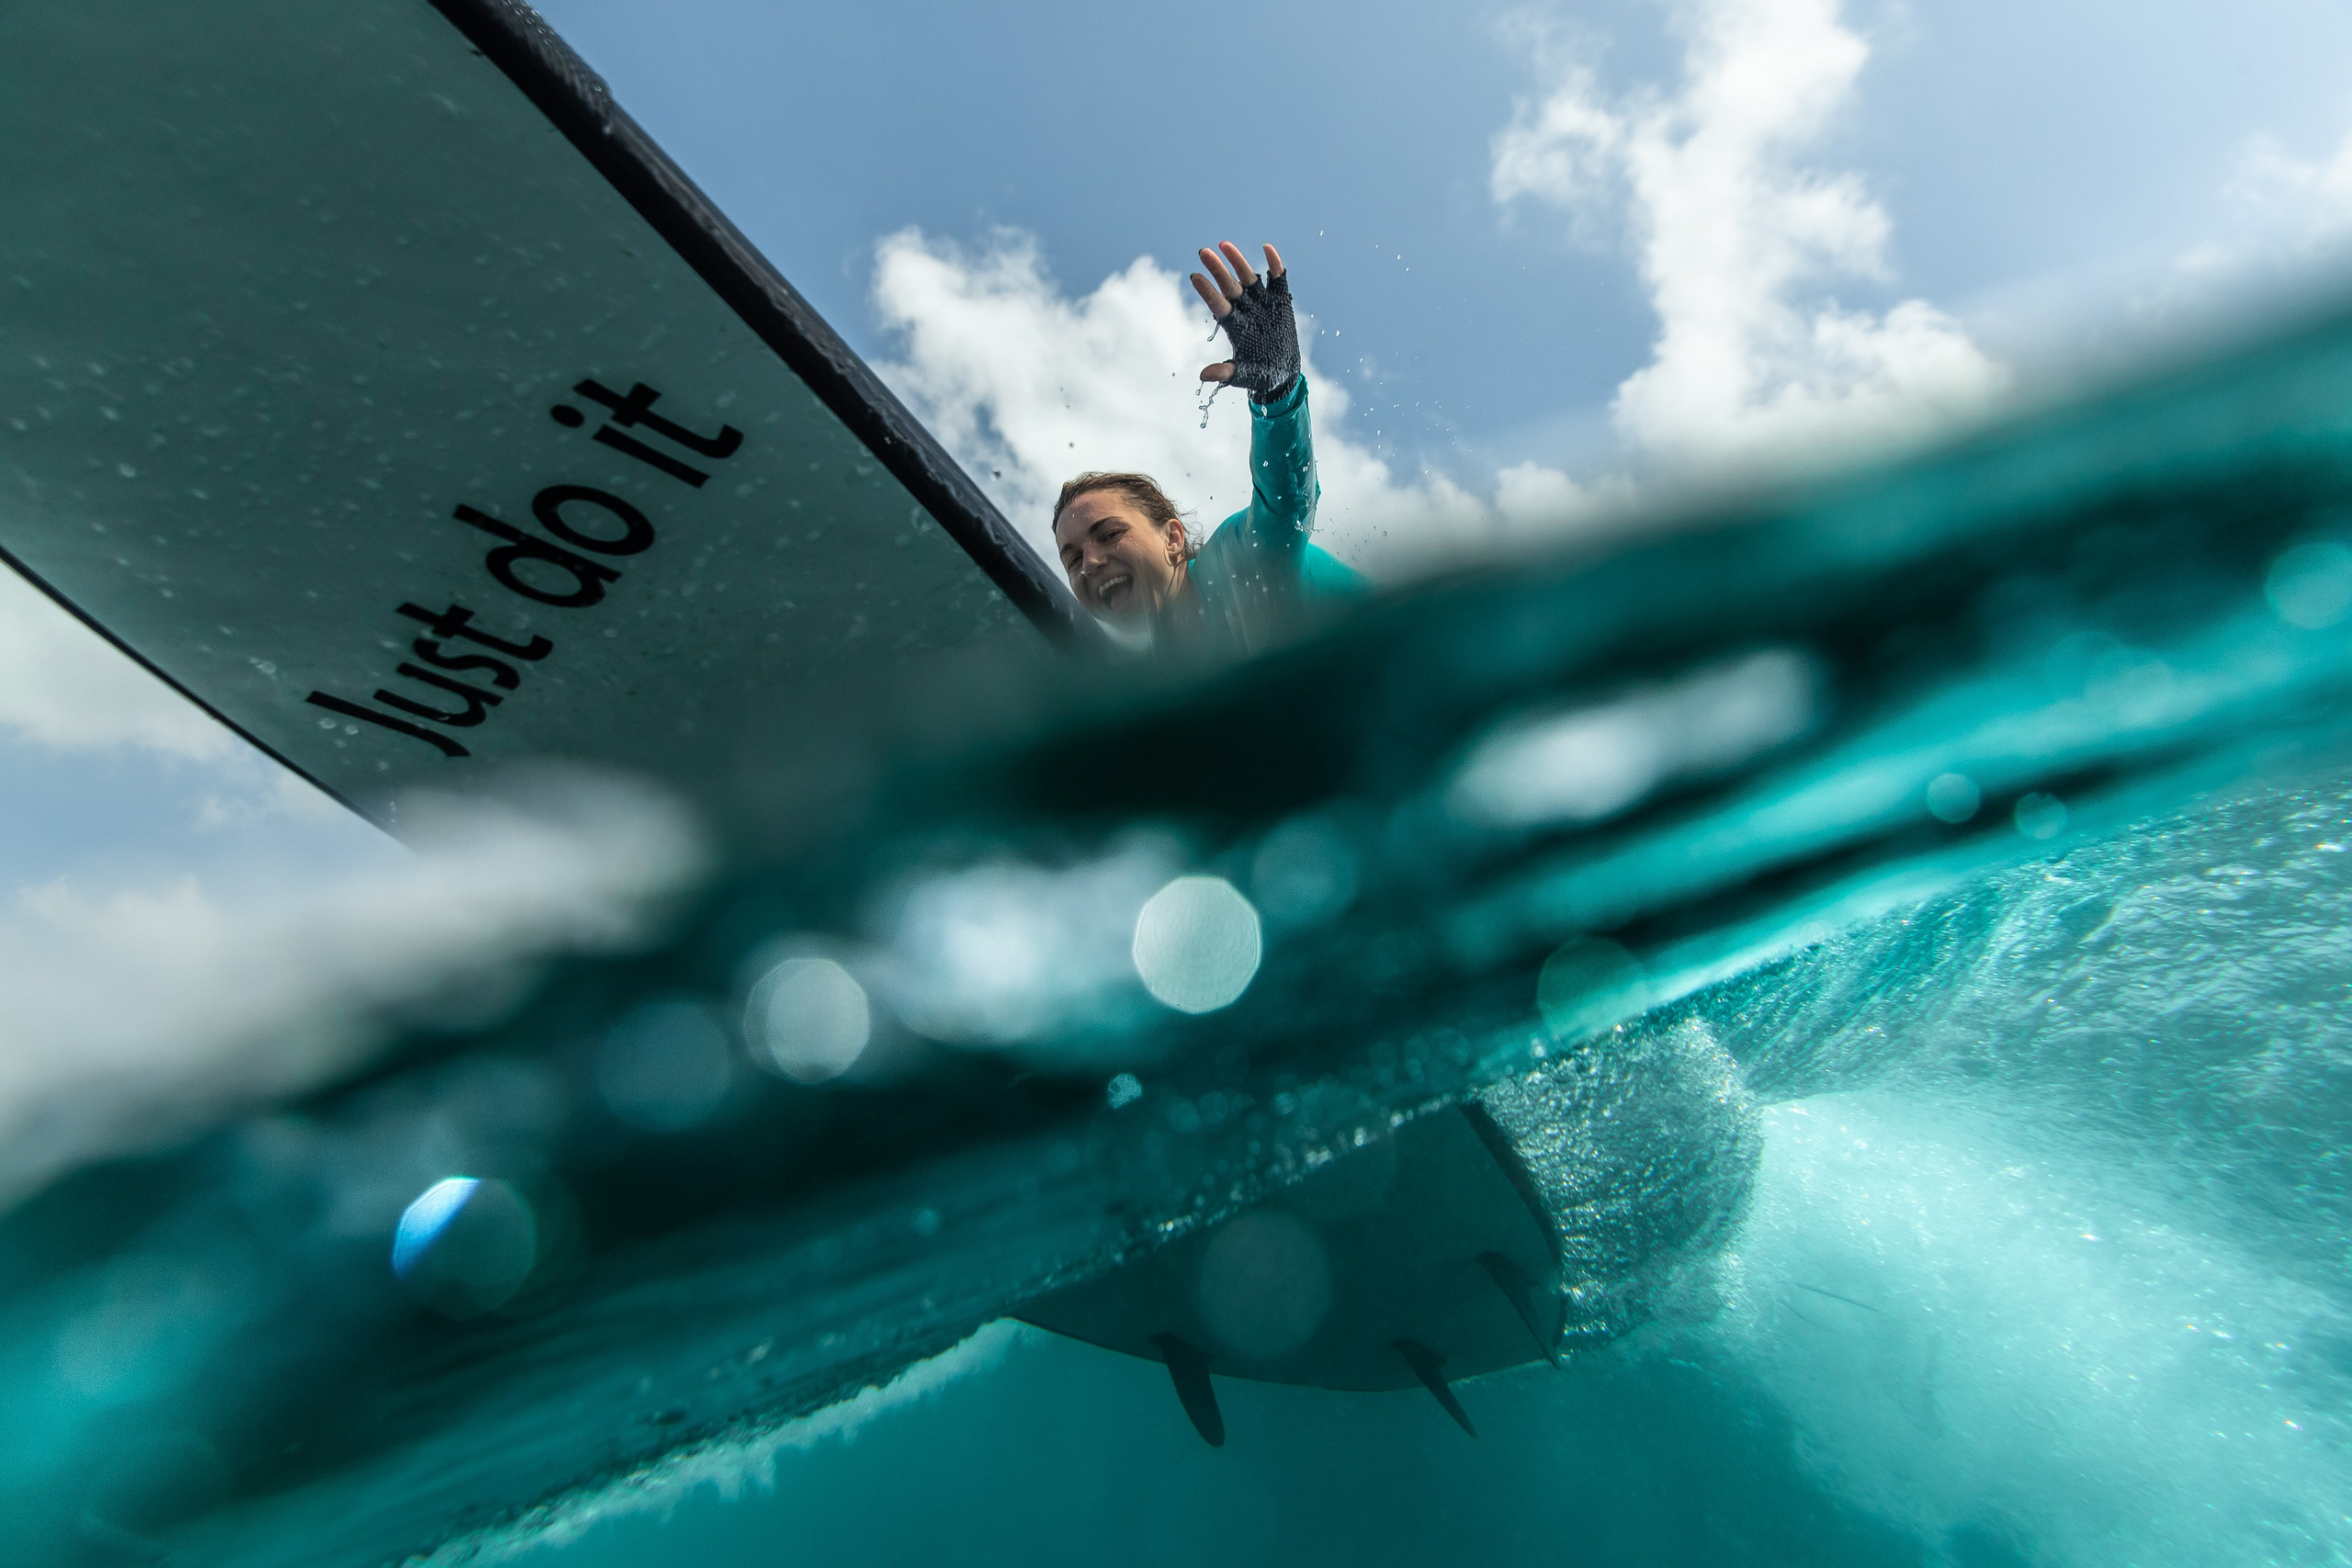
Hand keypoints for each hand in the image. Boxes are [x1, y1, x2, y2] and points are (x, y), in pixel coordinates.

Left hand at [1192, 241, 1293, 392]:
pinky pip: (1277, 279)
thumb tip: (1203, 376)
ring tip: (1225, 245)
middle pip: (1229, 286)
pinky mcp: (1280, 300)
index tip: (1194, 277)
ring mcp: (1262, 303)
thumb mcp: (1244, 375)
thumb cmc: (1260, 375)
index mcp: (1235, 326)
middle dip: (1217, 269)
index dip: (1208, 292)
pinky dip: (1274, 264)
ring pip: (1248, 277)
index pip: (1218, 305)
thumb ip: (1226, 372)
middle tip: (1203, 252)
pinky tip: (1267, 248)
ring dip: (1238, 262)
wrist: (1283, 373)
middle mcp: (1246, 310)